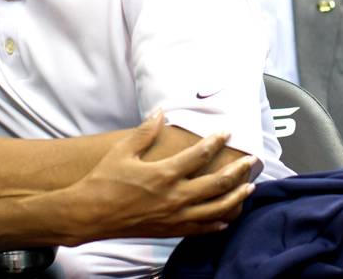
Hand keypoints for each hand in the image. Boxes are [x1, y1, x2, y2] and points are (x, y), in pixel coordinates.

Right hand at [54, 112, 255, 242]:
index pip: (200, 154)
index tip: (226, 132)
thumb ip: (145, 132)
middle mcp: (175, 196)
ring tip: (249, 187)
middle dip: (238, 170)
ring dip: (236, 197)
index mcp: (164, 174)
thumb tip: (161, 112)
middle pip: (217, 183)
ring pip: (217, 208)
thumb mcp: (122, 151)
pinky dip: (219, 221)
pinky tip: (227, 216)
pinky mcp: (171, 230)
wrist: (91, 214)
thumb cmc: (104, 180)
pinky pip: (203, 228)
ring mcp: (175, 216)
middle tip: (251, 160)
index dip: (216, 141)